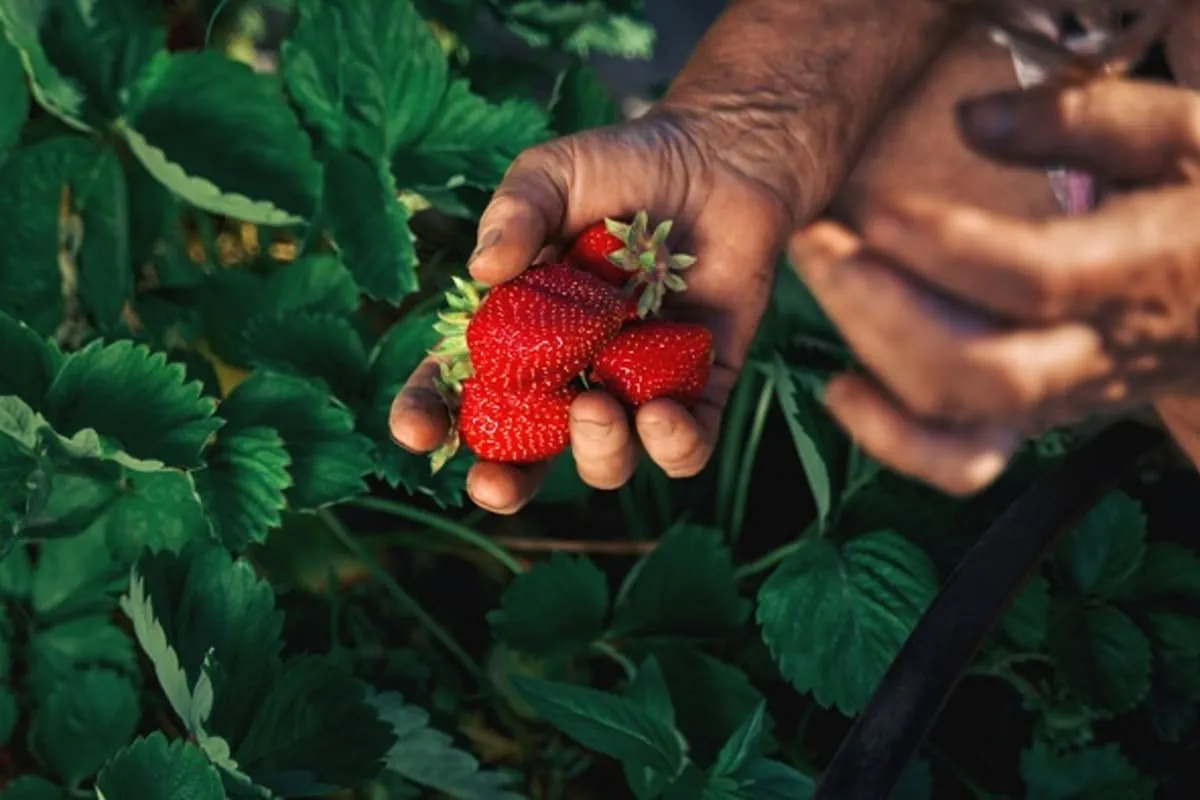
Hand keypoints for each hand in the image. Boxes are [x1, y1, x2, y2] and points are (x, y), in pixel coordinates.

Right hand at [390, 108, 791, 512]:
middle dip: (503, 481)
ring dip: (595, 452)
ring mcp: (633, 386)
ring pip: (605, 458)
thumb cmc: (626, 163)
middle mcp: (571, 371)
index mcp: (519, 329)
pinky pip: (686, 446)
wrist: (723, 157)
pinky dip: (673, 445)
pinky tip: (663, 412)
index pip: (460, 386)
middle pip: (527, 452)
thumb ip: (516, 212)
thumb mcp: (555, 173)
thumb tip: (482, 269)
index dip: (430, 415)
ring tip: (599, 406)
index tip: (417, 429)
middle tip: (494, 484)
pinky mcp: (700, 390)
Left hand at [788, 78, 1199, 494]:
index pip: (1032, 280)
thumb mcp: (1184, 136)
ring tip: (823, 276)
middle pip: (978, 367)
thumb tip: (971, 120)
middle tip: (819, 240)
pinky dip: (892, 439)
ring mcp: (1062, 397)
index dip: (942, 251)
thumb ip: (1083, 120)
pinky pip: (962, 461)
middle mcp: (1097, 353)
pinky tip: (842, 389)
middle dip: (877, 308)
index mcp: (1139, 272)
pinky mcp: (1034, 418)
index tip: (875, 210)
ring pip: (959, 415)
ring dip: (870, 353)